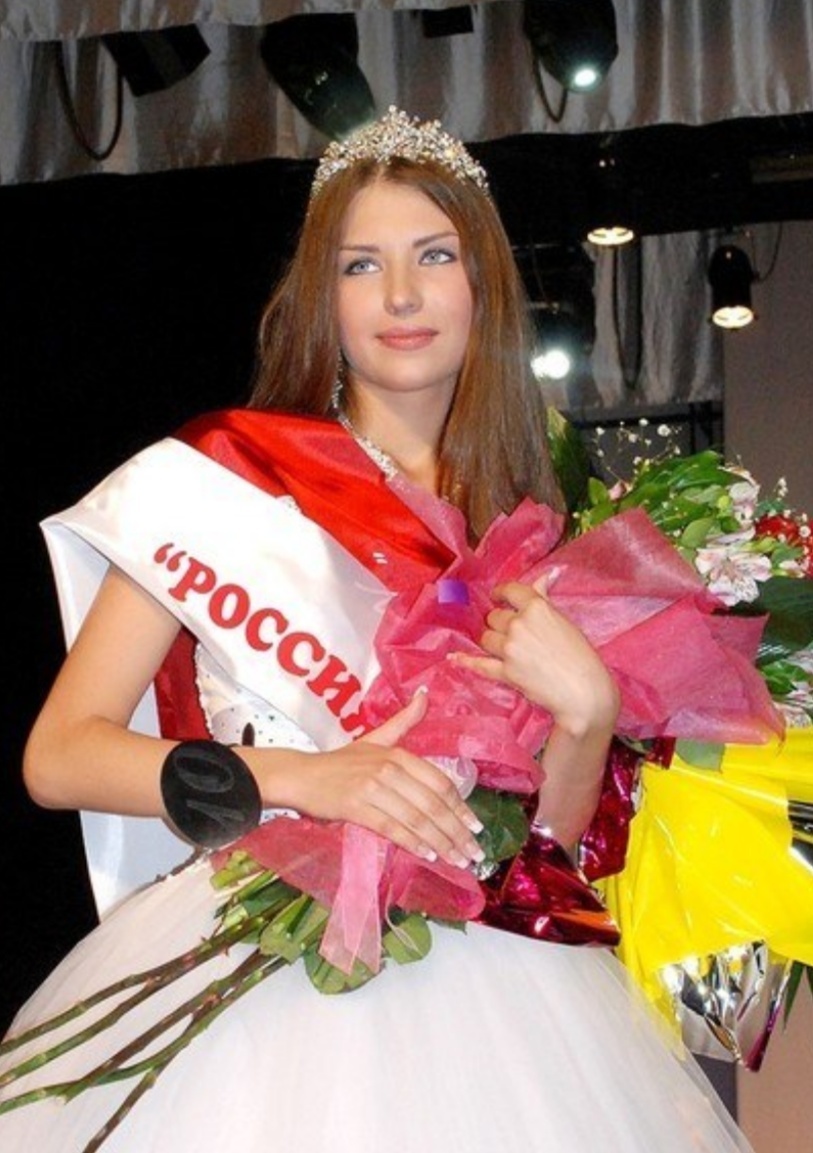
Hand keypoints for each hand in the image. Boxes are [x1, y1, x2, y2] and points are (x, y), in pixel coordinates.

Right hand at [288, 690, 484, 869]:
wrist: (302, 775)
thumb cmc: (341, 762)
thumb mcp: (375, 738)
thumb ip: (404, 721)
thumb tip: (426, 695)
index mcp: (398, 754)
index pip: (439, 783)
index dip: (460, 807)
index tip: (475, 827)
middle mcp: (389, 769)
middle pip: (432, 804)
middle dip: (456, 832)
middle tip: (474, 854)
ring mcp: (373, 788)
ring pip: (416, 819)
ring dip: (441, 843)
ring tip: (457, 860)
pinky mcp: (357, 808)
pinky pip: (392, 828)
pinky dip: (413, 843)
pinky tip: (428, 855)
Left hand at [451, 572, 619, 736]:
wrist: (584, 692)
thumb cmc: (582, 656)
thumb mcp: (564, 621)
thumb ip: (545, 598)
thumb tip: (547, 575)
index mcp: (536, 607)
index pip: (509, 590)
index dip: (501, 593)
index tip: (498, 596)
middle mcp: (519, 624)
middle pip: (494, 617)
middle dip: (499, 622)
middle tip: (508, 630)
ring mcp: (509, 649)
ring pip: (485, 637)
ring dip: (490, 640)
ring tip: (501, 646)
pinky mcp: (505, 672)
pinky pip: (479, 664)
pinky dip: (465, 660)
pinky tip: (454, 657)